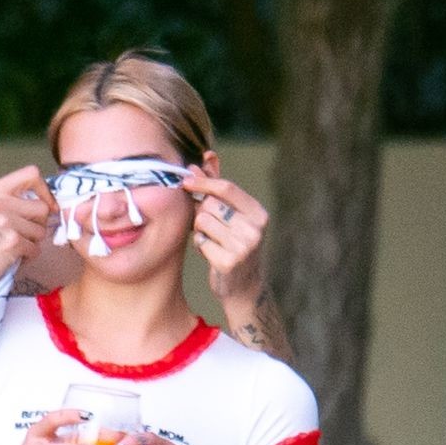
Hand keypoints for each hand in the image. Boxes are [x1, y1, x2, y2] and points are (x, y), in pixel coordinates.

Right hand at [0, 167, 56, 298]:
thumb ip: (10, 202)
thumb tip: (46, 204)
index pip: (31, 174)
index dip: (45, 191)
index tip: (47, 206)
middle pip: (42, 208)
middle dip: (38, 225)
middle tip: (23, 236)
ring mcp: (5, 222)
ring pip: (41, 231)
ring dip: (32, 243)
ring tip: (13, 248)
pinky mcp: (11, 243)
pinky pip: (35, 249)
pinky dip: (27, 257)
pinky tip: (12, 259)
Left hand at [182, 170, 267, 305]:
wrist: (243, 288)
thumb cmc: (234, 246)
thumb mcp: (232, 216)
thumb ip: (219, 187)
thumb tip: (206, 156)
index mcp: (258, 214)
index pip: (227, 188)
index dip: (204, 181)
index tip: (187, 179)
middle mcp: (254, 229)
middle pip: (211, 205)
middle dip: (202, 212)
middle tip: (208, 226)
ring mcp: (243, 246)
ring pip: (203, 221)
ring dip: (201, 230)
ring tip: (212, 241)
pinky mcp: (229, 262)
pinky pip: (200, 242)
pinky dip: (200, 246)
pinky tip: (211, 254)